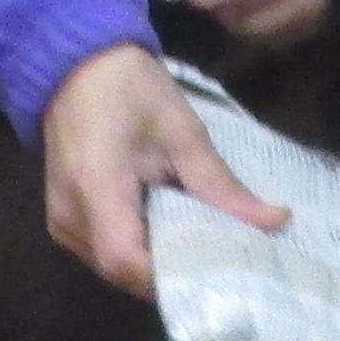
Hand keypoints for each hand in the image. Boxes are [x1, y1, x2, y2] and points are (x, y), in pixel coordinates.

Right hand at [38, 38, 279, 297]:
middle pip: (123, 272)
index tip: (218, 271)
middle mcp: (69, 216)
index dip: (171, 275)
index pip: (126, 259)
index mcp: (95, 186)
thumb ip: (222, 186)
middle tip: (222, 263)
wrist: (76, 65)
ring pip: (114, 269)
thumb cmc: (129, 88)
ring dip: (158, 264)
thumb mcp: (183, 132)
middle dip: (174, 273)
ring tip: (202, 251)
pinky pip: (105, 253)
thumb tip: (277, 222)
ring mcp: (62, 223)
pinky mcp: (64, 222)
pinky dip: (141, 251)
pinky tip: (172, 235)